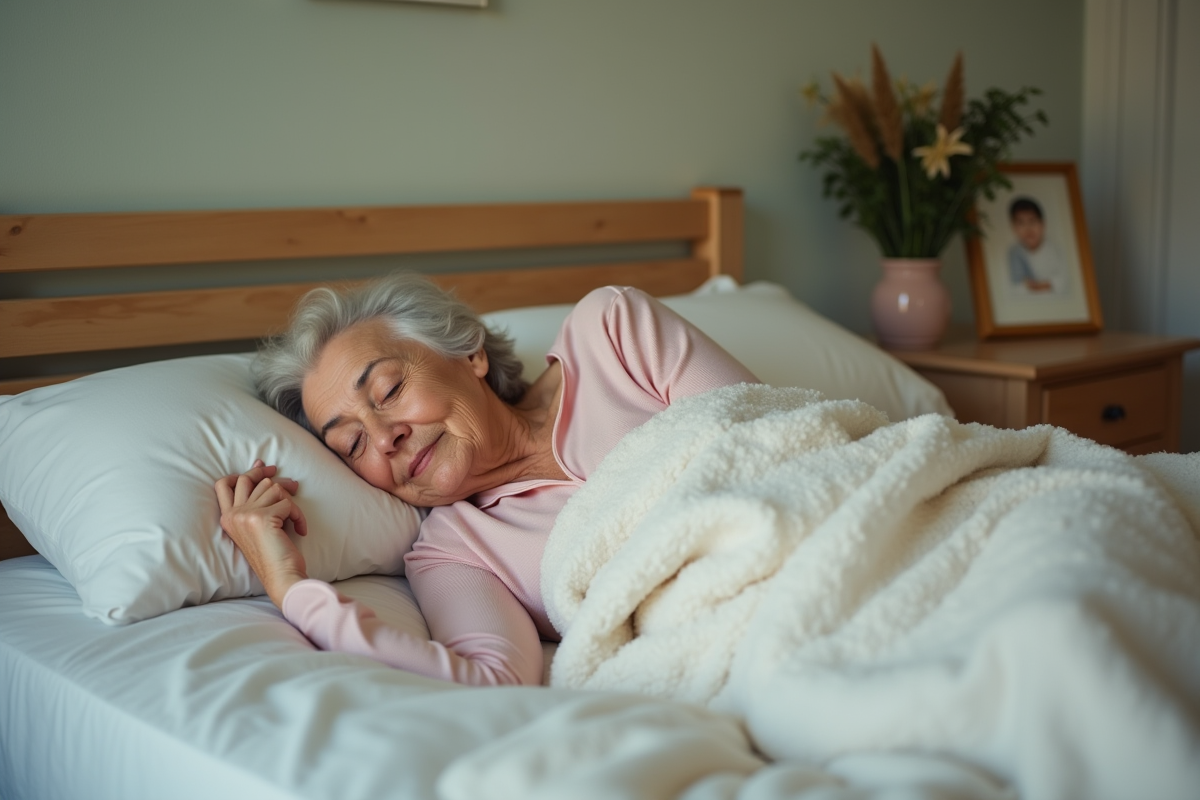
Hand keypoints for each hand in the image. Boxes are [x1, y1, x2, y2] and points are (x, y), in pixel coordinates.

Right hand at [214, 459, 308, 607]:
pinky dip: (299, 515)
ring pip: (273, 488)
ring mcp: (246, 515)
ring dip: (290, 502)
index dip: (244, 473)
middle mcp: (233, 515)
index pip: (223, 484)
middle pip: (248, 479)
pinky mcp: (263, 517)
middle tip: (292, 484)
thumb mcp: (256, 527)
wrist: (281, 578)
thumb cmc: (274, 555)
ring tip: (295, 519)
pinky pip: (288, 502)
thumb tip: (266, 474)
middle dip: (271, 477)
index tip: (262, 467)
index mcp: (227, 519)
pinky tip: (300, 530)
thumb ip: (255, 504)